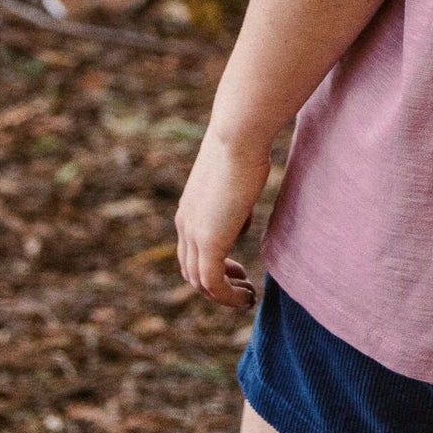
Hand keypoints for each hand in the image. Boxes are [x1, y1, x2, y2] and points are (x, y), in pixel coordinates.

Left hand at [176, 128, 270, 307]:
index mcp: (189, 209)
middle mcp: (185, 224)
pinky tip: (246, 297)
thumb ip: (235, 205)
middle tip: (244, 286)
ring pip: (199, 281)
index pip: (191, 250)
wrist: (238, 135)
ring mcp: (194, 233)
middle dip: (217, 284)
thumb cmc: (245, 147)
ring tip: (247, 296)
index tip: (238, 270)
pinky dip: (227, 296)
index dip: (213, 265)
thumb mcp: (236, 181)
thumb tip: (241, 223)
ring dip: (223, 294)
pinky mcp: (209, 242)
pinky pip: (212, 283)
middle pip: (191, 270)